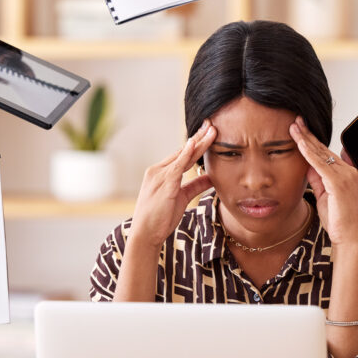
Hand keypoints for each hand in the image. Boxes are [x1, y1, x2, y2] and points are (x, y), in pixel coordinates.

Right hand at [129, 120, 215, 247]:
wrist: (145, 234)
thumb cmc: (161, 218)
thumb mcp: (182, 199)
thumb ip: (195, 186)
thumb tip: (212, 177)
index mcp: (161, 173)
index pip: (182, 155)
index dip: (196, 144)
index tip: (208, 133)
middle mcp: (158, 170)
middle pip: (183, 150)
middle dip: (199, 137)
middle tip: (212, 123)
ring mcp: (160, 175)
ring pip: (183, 155)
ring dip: (199, 142)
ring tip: (212, 130)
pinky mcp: (164, 183)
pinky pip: (178, 165)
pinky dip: (186, 153)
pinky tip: (194, 143)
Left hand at [290, 117, 357, 246]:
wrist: (349, 237)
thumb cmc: (337, 220)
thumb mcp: (323, 196)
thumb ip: (317, 180)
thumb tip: (307, 165)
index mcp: (346, 173)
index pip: (325, 153)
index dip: (312, 141)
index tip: (300, 130)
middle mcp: (348, 171)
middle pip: (323, 149)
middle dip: (307, 134)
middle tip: (295, 120)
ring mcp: (345, 176)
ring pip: (321, 153)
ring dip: (305, 139)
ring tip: (293, 126)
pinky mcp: (339, 183)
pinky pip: (321, 164)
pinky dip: (309, 153)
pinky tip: (300, 143)